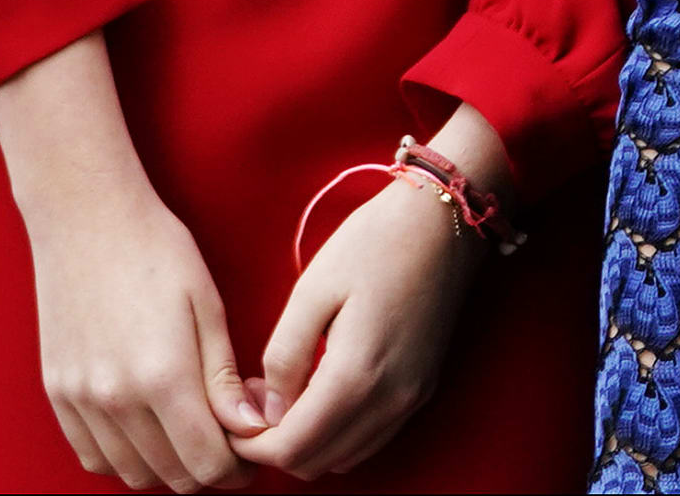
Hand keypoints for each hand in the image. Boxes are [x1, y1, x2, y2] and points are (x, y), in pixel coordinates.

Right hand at [0, 42, 264, 490]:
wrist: (85, 219)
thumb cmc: (156, 250)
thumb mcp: (207, 306)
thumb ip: (224, 377)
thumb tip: (251, 427)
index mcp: (161, 377)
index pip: (205, 463)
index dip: (238, 467)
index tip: (255, 447)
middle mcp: (115, 400)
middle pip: (170, 476)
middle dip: (208, 470)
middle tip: (231, 441)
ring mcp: (79, 401)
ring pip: (131, 472)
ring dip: (168, 467)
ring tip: (193, 432)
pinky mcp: (57, 394)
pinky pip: (92, 455)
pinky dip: (124, 457)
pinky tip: (149, 428)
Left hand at [227, 107, 507, 478]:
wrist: (445, 217)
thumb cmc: (375, 243)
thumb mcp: (313, 289)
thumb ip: (284, 357)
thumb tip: (267, 409)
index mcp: (357, 376)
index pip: (291, 448)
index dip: (251, 444)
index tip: (234, 414)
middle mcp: (390, 400)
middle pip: (315, 462)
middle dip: (275, 444)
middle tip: (255, 400)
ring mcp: (411, 398)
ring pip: (343, 457)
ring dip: (307, 442)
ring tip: (286, 394)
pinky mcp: (423, 387)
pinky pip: (371, 437)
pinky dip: (338, 433)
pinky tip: (323, 392)